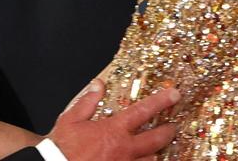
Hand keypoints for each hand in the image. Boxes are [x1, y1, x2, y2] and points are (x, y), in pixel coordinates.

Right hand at [48, 80, 178, 160]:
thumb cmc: (63, 147)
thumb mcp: (71, 119)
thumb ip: (88, 101)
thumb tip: (98, 84)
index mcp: (113, 130)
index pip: (143, 111)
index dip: (160, 101)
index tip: (174, 95)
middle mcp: (124, 149)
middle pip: (155, 139)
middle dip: (167, 131)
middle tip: (173, 126)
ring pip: (151, 160)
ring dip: (156, 152)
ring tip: (158, 148)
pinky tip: (145, 160)